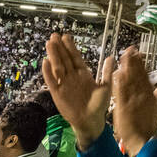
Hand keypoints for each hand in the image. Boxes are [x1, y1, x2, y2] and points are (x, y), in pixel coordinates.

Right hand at [42, 33, 113, 149]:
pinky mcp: (57, 93)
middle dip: (60, 47)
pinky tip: (45, 61)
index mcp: (83, 74)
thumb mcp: (106, 87)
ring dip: (53, 55)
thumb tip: (111, 57)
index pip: (75, 57)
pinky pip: (51, 81)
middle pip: (65, 59)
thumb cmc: (99, 105)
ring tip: (49, 43)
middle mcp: (72, 77)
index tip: (66, 36)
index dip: (71, 47)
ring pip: (57, 67)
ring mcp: (64, 84)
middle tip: (55, 35)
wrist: (91, 121)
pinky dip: (48, 72)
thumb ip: (107, 72)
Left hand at [111, 46, 156, 156]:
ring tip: (125, 56)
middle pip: (137, 75)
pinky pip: (120, 92)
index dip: (141, 64)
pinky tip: (117, 74)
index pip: (145, 75)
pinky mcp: (123, 106)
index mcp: (149, 95)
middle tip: (131, 49)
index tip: (139, 54)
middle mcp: (142, 95)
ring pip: (129, 80)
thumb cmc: (148, 127)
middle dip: (134, 61)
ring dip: (127, 68)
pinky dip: (119, 83)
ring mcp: (132, 100)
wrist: (142, 140)